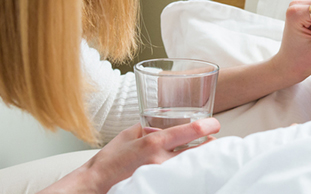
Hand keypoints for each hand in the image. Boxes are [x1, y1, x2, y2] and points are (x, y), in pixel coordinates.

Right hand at [40, 118, 219, 193]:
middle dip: (210, 146)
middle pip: (198, 152)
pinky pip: (180, 179)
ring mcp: (161, 176)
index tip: (214, 124)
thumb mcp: (128, 135)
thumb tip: (161, 125)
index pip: (190, 131)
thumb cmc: (110, 160)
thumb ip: (147, 128)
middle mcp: (161, 160)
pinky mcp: (159, 187)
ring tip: (207, 156)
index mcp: (154, 142)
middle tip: (214, 142)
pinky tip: (192, 172)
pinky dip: (188, 173)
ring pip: (192, 166)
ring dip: (201, 160)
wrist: (96, 184)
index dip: (207, 125)